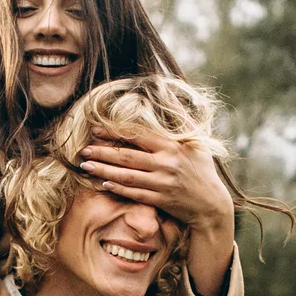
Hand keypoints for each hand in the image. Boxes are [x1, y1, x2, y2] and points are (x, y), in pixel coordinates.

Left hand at [80, 131, 235, 295]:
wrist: (211, 204)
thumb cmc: (202, 170)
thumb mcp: (197, 142)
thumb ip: (182, 118)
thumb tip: (169, 91)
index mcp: (172, 146)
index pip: (137, 135)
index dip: (114, 131)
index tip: (96, 129)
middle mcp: (166, 164)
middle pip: (127, 156)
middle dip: (103, 152)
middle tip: (84, 150)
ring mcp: (162, 183)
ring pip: (126, 176)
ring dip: (104, 171)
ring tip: (86, 166)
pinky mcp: (160, 200)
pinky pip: (134, 193)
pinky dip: (118, 188)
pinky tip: (103, 183)